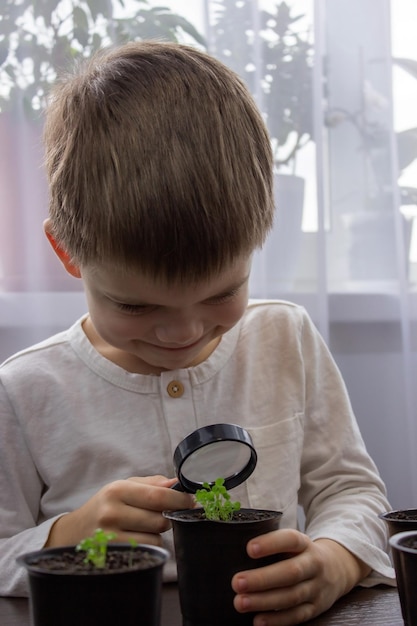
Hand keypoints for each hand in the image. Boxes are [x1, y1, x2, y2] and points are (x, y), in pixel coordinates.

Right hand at [45, 475, 193, 547]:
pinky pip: (146, 551)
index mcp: (117, 490)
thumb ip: (151, 484)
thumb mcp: (122, 487)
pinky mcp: (113, 556)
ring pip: (156, 538)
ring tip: (142, 528)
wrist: (73, 533)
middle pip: (160, 519)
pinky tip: (136, 539)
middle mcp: (112, 513)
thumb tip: (176, 483)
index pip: (158, 496)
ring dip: (157, 534)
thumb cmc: (104, 506)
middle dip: (168, 517)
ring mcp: (111, 538)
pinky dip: (149, 545)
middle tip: (161, 514)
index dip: (180, 500)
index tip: (191, 501)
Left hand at [231, 529, 370, 624]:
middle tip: (236, 582)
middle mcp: (313, 565)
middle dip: (262, 579)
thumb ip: (272, 545)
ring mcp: (316, 588)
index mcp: (305, 544)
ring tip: (240, 602)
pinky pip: (296, 615)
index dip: (270, 544)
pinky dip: (277, 620)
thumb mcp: (293, 543)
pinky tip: (258, 620)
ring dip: (264, 601)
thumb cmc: (301, 554)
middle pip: (290, 572)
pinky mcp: (316, 608)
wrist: (337, 568)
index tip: (249, 549)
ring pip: (291, 596)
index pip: (290, 540)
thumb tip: (234, 551)